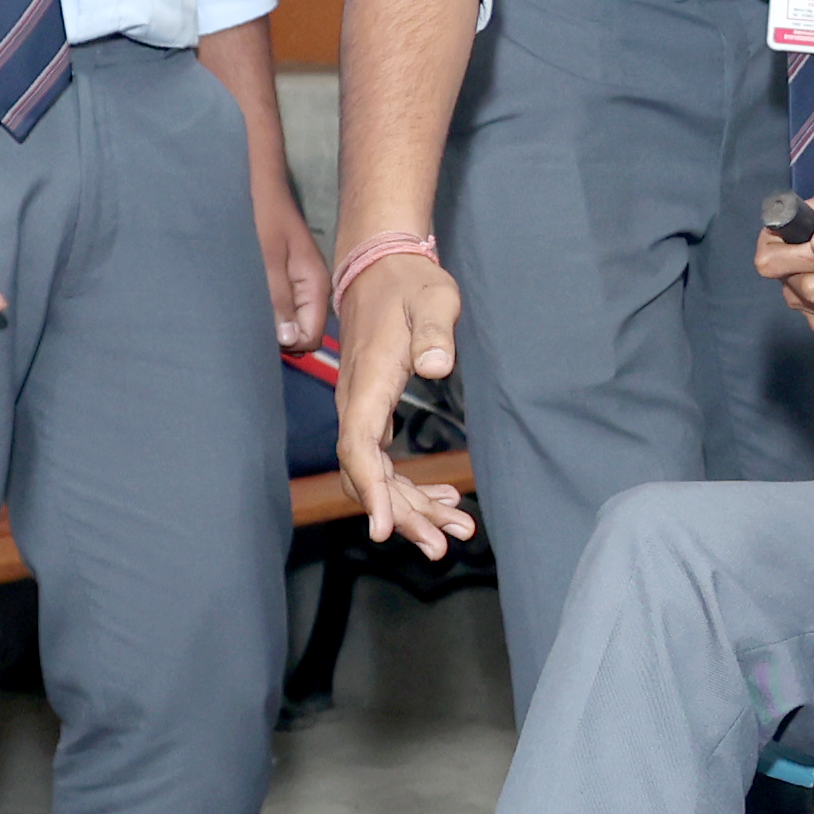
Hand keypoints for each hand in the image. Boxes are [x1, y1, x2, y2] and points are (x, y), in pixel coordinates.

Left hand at [257, 169, 326, 349]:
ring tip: (245, 311)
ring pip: (292, 321)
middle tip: (248, 323)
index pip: (312, 337)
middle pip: (303, 332)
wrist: (261, 186)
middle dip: (280, 336)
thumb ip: (279, 300)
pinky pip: (284, 306)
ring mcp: (301, 284)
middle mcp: (314, 289)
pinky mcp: (288, 278)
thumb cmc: (262, 218)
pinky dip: (268, 310)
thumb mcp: (267, 261)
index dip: (290, 343)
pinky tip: (249, 301)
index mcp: (315, 286)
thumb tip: (289, 342)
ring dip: (272, 323)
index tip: (261, 336)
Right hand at [334, 248, 475, 558]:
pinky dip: (412, 486)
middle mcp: (357, 405)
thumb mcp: (433, 300)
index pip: (359, 449)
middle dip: (403, 514)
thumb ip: (434, 332)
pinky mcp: (375, 411)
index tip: (385, 529)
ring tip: (456, 529)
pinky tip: (445, 499)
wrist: (383, 268)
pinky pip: (386, 462)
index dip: (373, 492)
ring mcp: (363, 411)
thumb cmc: (410, 284)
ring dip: (413, 506)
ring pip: (379, 474)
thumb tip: (438, 365)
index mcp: (367, 385)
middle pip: (368, 475)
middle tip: (441, 545)